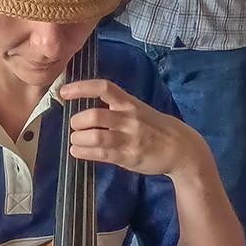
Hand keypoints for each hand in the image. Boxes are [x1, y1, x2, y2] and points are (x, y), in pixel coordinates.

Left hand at [60, 78, 213, 179]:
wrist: (181, 148)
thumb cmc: (155, 128)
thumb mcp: (138, 110)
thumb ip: (116, 109)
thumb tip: (86, 112)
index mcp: (130, 103)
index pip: (104, 88)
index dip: (81, 88)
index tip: (63, 91)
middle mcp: (129, 119)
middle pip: (95, 116)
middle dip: (77, 121)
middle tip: (74, 126)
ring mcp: (130, 139)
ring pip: (95, 136)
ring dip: (78, 139)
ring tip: (75, 141)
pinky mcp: (129, 157)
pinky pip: (101, 154)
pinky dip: (84, 152)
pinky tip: (78, 151)